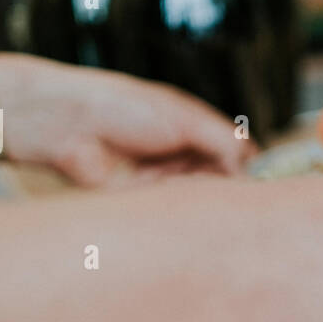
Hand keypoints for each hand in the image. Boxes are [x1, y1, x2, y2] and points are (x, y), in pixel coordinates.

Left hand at [0, 54, 256, 186]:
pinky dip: (168, 205)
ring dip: (191, 192)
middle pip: (219, 181)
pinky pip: (167, 214)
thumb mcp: (184, 118)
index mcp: (194, 128)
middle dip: (221, 185)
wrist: (66, 124)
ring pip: (195, 200)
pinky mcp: (140, 203)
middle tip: (223, 187)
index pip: (236, 154)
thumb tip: (252, 167)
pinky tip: (156, 188)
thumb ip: (224, 141)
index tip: (256, 180)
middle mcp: (181, 156)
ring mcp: (162, 180)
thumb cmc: (123, 108)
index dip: (247, 168)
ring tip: (172, 175)